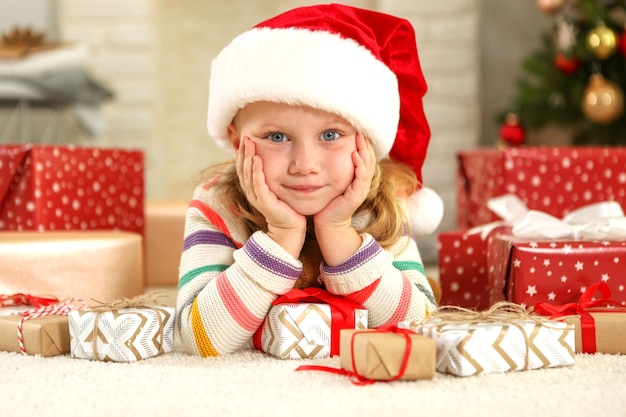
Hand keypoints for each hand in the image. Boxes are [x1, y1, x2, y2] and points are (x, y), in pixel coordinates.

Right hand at [236, 137, 305, 256]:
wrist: (291, 229)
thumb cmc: (287, 208)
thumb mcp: (277, 189)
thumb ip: (273, 177)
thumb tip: (274, 160)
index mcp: (253, 189)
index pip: (244, 168)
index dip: (243, 153)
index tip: (246, 138)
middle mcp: (252, 192)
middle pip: (242, 169)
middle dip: (243, 152)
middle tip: (245, 137)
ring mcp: (257, 197)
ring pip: (248, 174)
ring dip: (248, 158)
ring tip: (249, 144)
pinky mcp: (264, 202)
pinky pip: (258, 184)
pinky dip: (256, 171)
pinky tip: (257, 160)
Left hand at [313, 132, 375, 229]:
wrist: (328, 222)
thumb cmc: (327, 201)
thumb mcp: (332, 181)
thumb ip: (333, 168)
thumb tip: (325, 150)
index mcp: (358, 178)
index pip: (365, 157)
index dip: (363, 144)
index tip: (357, 131)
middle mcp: (362, 182)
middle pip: (369, 159)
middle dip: (365, 144)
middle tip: (360, 130)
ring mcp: (361, 189)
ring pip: (367, 166)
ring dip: (364, 151)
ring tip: (360, 139)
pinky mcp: (357, 196)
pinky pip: (361, 178)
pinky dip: (360, 166)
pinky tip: (355, 156)